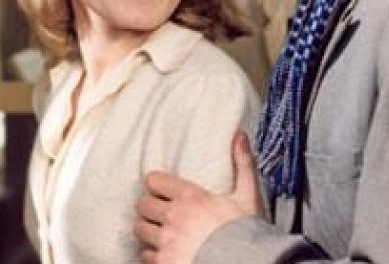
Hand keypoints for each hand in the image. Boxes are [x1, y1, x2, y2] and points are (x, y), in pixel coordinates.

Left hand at [135, 131, 262, 263]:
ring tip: (160, 232)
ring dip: (148, 230)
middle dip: (150, 208)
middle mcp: (173, 218)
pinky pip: (144, 255)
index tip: (163, 190)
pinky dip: (151, 254)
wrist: (243, 262)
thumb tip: (240, 137)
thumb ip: (242, 164)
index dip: (157, 185)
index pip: (154, 180)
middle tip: (160, 212)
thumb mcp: (247, 196)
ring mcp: (165, 242)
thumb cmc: (245, 233)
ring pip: (140, 230)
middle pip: (142, 205)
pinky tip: (163, 252)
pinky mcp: (162, 262)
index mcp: (191, 197)